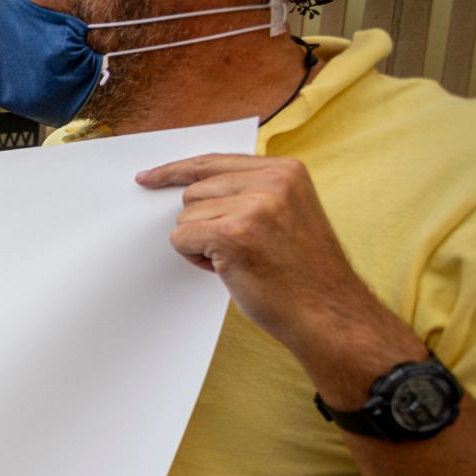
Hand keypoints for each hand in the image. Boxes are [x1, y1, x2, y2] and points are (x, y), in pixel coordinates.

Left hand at [137, 153, 413, 377]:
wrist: (328, 314)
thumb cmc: (302, 274)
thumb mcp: (285, 214)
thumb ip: (248, 193)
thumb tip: (191, 190)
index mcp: (286, 170)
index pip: (213, 161)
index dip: (176, 171)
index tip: (148, 178)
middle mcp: (273, 180)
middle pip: (195, 191)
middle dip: (204, 223)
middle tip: (240, 249)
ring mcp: (254, 205)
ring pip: (186, 216)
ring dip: (202, 243)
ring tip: (241, 260)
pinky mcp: (234, 233)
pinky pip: (181, 237)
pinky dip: (195, 258)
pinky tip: (229, 269)